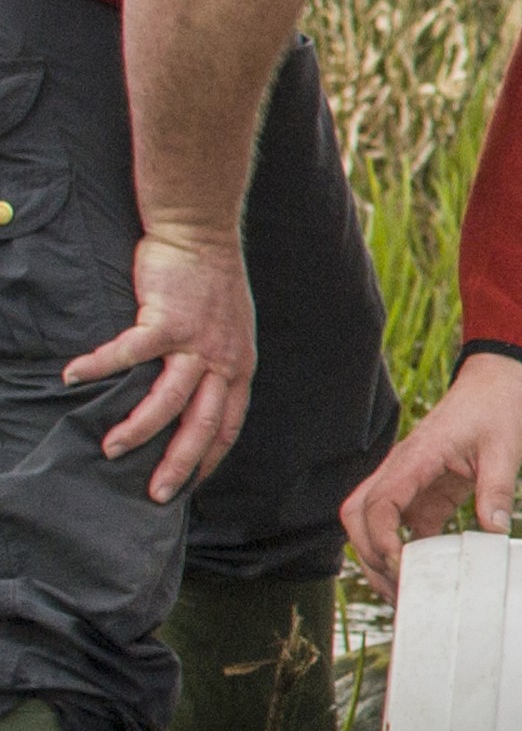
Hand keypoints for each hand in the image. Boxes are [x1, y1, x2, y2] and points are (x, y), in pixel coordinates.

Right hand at [66, 229, 257, 502]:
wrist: (201, 235)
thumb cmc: (209, 283)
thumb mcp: (229, 331)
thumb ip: (216, 363)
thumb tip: (196, 393)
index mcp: (239, 367)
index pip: (228, 425)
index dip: (209, 458)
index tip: (191, 486)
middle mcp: (223, 361)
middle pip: (202, 425)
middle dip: (178, 464)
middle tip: (157, 495)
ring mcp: (196, 342)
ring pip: (168, 400)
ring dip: (138, 428)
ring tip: (111, 448)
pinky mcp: (166, 320)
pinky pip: (129, 354)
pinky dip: (100, 367)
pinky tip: (73, 378)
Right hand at [343, 357, 521, 598]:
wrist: (494, 387)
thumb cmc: (495, 410)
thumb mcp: (504, 450)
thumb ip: (497, 490)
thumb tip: (495, 531)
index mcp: (415, 458)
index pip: (379, 503)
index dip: (381, 539)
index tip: (399, 567)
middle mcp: (401, 471)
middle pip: (357, 515)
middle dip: (368, 554)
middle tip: (396, 588)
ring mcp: (409, 483)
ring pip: (372, 522)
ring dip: (381, 556)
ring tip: (404, 592)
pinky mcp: (424, 493)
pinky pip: (403, 525)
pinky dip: (406, 551)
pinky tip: (424, 575)